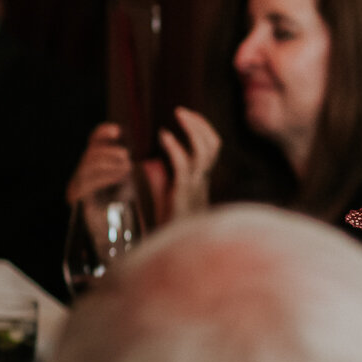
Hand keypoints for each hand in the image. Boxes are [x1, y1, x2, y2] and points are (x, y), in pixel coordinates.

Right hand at [66, 123, 137, 207]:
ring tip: (126, 166)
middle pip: (90, 154)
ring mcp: (76, 186)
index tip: (117, 130)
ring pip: (87, 166)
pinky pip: (87, 183)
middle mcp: (81, 174)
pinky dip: (105, 176)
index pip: (92, 142)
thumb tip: (129, 141)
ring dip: (109, 163)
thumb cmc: (123, 204)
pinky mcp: (77, 199)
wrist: (115, 231)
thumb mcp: (126, 178)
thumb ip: (124, 160)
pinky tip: (119, 176)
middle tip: (126, 156)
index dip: (101, 133)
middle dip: (108, 152)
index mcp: (92, 165)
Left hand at [154, 107, 220, 221]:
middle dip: (200, 124)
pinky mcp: (183, 194)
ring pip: (204, 152)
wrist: (171, 251)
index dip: (203, 128)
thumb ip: (161, 178)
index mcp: (201, 180)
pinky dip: (175, 148)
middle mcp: (202, 181)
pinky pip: (184, 166)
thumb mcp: (165, 197)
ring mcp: (195, 187)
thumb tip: (148, 161)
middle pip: (213, 145)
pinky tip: (163, 136)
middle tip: (181, 110)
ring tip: (178, 114)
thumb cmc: (166, 225)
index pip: (212, 147)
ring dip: (192, 129)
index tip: (187, 115)